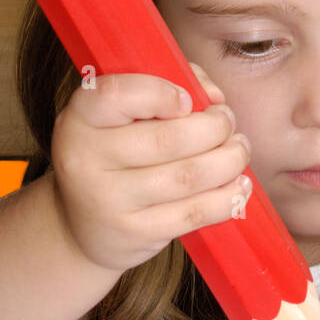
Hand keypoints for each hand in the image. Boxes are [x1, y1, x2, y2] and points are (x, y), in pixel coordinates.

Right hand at [50, 61, 251, 274]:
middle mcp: (87, 160)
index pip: (117, 95)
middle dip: (215, 127)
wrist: (82, 224)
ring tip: (239, 148)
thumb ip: (167, 86)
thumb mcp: (120, 113)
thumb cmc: (114, 153)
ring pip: (188, 176)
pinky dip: (227, 197)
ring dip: (229, 159)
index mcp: (80, 118)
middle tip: (227, 121)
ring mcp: (110, 202)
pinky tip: (240, 184)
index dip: (161, 92)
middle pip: (167, 139)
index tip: (187, 100)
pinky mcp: (136, 233)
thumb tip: (213, 95)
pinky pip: (194, 213)